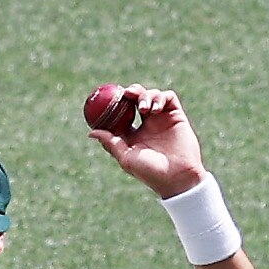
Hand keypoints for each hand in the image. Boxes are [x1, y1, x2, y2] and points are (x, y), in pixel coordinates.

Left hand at [85, 84, 207, 198]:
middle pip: (138, 99)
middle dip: (131, 92)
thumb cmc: (150, 172)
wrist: (177, 177)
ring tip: (144, 109)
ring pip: (152, 95)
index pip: (124, 112)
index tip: (108, 98)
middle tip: (126, 94)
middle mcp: (149, 124)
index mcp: (135, 134)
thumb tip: (91, 132)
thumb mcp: (125, 157)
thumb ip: (110, 143)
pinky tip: (155, 109)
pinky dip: (160, 97)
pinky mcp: (177, 115)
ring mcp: (163, 119)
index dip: (117, 103)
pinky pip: (168, 97)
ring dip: (145, 96)